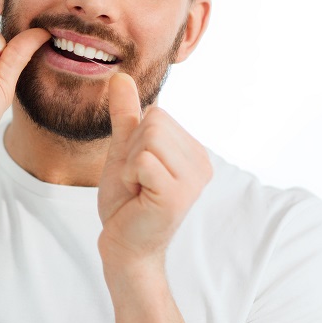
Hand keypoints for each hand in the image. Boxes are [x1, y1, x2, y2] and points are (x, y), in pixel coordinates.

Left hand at [98, 73, 211, 268]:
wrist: (123, 246)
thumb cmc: (126, 202)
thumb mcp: (124, 150)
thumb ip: (126, 114)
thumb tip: (120, 76)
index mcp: (194, 151)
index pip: (157, 113)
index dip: (136, 139)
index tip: (140, 170)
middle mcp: (202, 163)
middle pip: (155, 120)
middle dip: (133, 149)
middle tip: (137, 181)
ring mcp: (193, 180)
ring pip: (148, 137)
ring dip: (130, 164)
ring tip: (139, 188)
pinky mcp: (177, 195)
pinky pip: (142, 160)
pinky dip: (129, 176)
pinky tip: (139, 198)